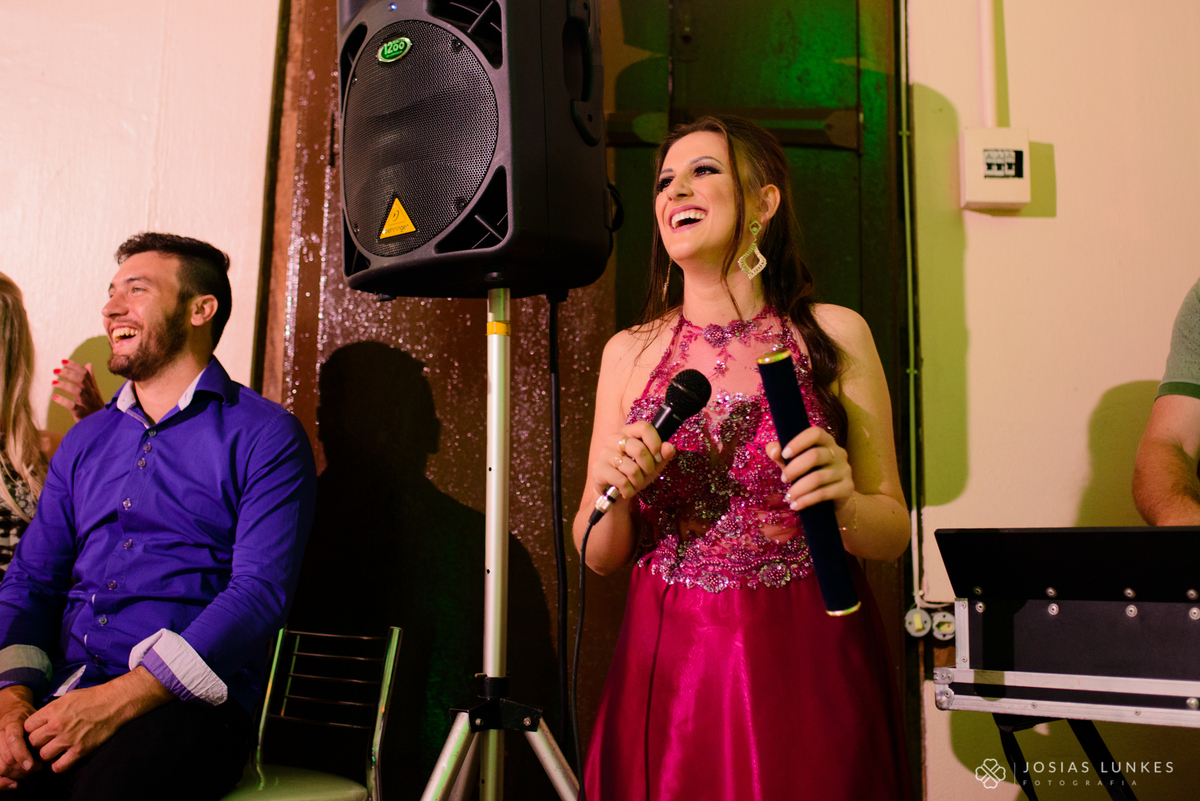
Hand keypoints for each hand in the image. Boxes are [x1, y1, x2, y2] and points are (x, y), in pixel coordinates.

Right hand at [0, 685, 39, 787]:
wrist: (11, 711)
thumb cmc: (29, 717)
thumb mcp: (37, 717)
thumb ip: (42, 730)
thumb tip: (52, 747)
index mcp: (12, 724)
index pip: (13, 739)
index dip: (22, 754)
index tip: (32, 765)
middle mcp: (0, 734)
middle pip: (7, 757)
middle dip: (23, 768)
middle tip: (39, 767)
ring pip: (1, 766)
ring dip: (17, 773)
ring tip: (32, 770)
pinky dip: (3, 781)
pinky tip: (15, 783)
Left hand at [24, 667, 171, 773]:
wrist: (115, 702)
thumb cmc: (92, 698)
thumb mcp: (67, 698)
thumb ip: (51, 711)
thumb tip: (40, 722)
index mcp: (52, 711)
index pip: (27, 727)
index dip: (31, 730)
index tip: (38, 731)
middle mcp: (56, 726)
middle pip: (33, 742)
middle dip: (37, 743)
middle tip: (45, 742)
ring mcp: (68, 739)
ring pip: (43, 756)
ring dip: (47, 754)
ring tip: (55, 750)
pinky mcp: (80, 750)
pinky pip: (58, 766)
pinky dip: (58, 765)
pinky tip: (63, 759)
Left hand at [51, 360, 103, 422]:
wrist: (103, 427)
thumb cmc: (96, 409)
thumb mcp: (94, 393)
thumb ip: (91, 379)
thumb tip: (88, 364)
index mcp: (93, 389)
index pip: (85, 373)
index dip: (74, 366)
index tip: (62, 361)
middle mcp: (91, 395)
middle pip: (81, 380)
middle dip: (68, 373)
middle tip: (55, 371)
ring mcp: (88, 405)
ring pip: (78, 392)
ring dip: (65, 385)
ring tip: (53, 382)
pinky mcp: (82, 415)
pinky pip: (73, 407)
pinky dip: (64, 401)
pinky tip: (55, 398)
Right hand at [591, 421, 675, 501]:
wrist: (614, 490)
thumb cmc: (635, 473)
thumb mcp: (653, 465)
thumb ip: (663, 455)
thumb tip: (669, 447)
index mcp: (628, 432)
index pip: (644, 427)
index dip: (655, 442)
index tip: (658, 455)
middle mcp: (614, 438)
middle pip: (639, 449)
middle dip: (648, 466)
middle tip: (647, 473)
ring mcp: (604, 453)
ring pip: (631, 468)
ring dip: (639, 481)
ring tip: (635, 483)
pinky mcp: (598, 469)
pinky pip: (621, 481)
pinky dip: (629, 490)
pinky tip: (626, 490)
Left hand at [766, 427, 854, 512]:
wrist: (834, 501)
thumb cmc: (810, 476)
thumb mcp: (794, 464)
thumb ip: (781, 455)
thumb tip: (772, 450)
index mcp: (826, 441)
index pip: (815, 433)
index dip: (798, 442)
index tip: (784, 454)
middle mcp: (838, 453)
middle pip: (815, 456)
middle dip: (794, 469)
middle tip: (783, 479)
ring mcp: (845, 470)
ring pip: (818, 478)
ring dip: (798, 489)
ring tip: (788, 497)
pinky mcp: (847, 487)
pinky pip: (823, 493)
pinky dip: (806, 500)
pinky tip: (796, 505)